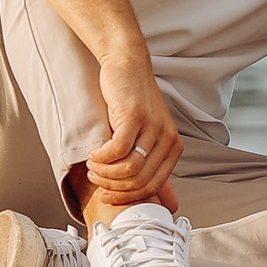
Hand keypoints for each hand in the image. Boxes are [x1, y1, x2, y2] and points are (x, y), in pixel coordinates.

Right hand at [85, 55, 183, 209]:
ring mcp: (153, 127)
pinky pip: (118, 150)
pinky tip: (93, 153)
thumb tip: (160, 201)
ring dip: (105, 173)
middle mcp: (168, 138)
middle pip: (140, 182)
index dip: (128, 197)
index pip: (153, 187)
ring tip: (93, 166)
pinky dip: (101, 158)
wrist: (128, 65)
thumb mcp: (145, 135)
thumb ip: (150, 164)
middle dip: (113, 187)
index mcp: (173, 147)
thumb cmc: (133, 101)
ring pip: (130, 169)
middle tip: (96, 178)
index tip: (107, 195)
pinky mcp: (135, 116)